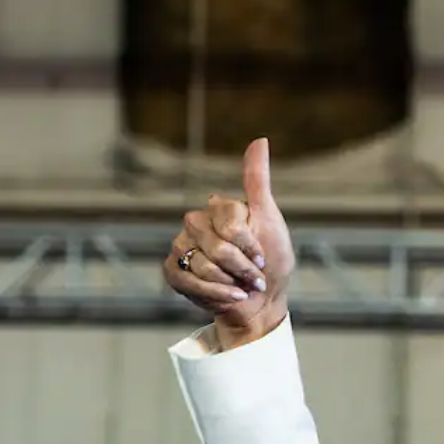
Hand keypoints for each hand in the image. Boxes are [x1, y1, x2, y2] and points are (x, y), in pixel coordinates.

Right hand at [165, 138, 295, 347]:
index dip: (250, 246)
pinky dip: (215, 294)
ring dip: (231, 283)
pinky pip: (187, 280)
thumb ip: (258, 182)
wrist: (261, 303)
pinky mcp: (172, 271)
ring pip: (203, 265)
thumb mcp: (270, 220)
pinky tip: (230, 297)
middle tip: (254, 276)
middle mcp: (195, 223)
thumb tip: (259, 139)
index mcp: (218, 209)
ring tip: (241, 287)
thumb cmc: (270, 263)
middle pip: (217, 246)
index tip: (262, 257)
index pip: (230, 224)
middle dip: (242, 268)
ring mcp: (181, 247)